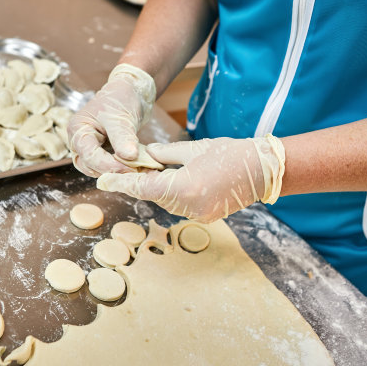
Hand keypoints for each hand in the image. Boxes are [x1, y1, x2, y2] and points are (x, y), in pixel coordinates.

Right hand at [67, 64, 155, 176]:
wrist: (130, 92)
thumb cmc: (121, 98)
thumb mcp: (121, 117)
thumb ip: (123, 137)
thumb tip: (129, 157)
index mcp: (78, 129)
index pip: (88, 154)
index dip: (108, 165)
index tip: (129, 168)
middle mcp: (79, 140)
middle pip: (88, 165)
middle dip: (110, 170)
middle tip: (133, 172)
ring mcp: (89, 147)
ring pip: (96, 169)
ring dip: (113, 172)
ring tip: (135, 170)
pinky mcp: (101, 151)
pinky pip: (106, 165)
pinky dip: (118, 168)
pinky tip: (134, 168)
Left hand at [96, 135, 284, 222]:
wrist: (264, 171)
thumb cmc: (231, 154)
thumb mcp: (193, 148)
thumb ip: (165, 154)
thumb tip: (144, 155)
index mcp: (184, 187)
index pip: (142, 187)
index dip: (121, 183)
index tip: (102, 181)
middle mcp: (188, 206)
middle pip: (152, 194)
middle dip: (140, 181)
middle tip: (127, 167)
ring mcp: (197, 215)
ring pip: (165, 200)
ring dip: (157, 187)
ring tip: (154, 170)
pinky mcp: (205, 217)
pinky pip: (179, 205)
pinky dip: (172, 193)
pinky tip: (174, 179)